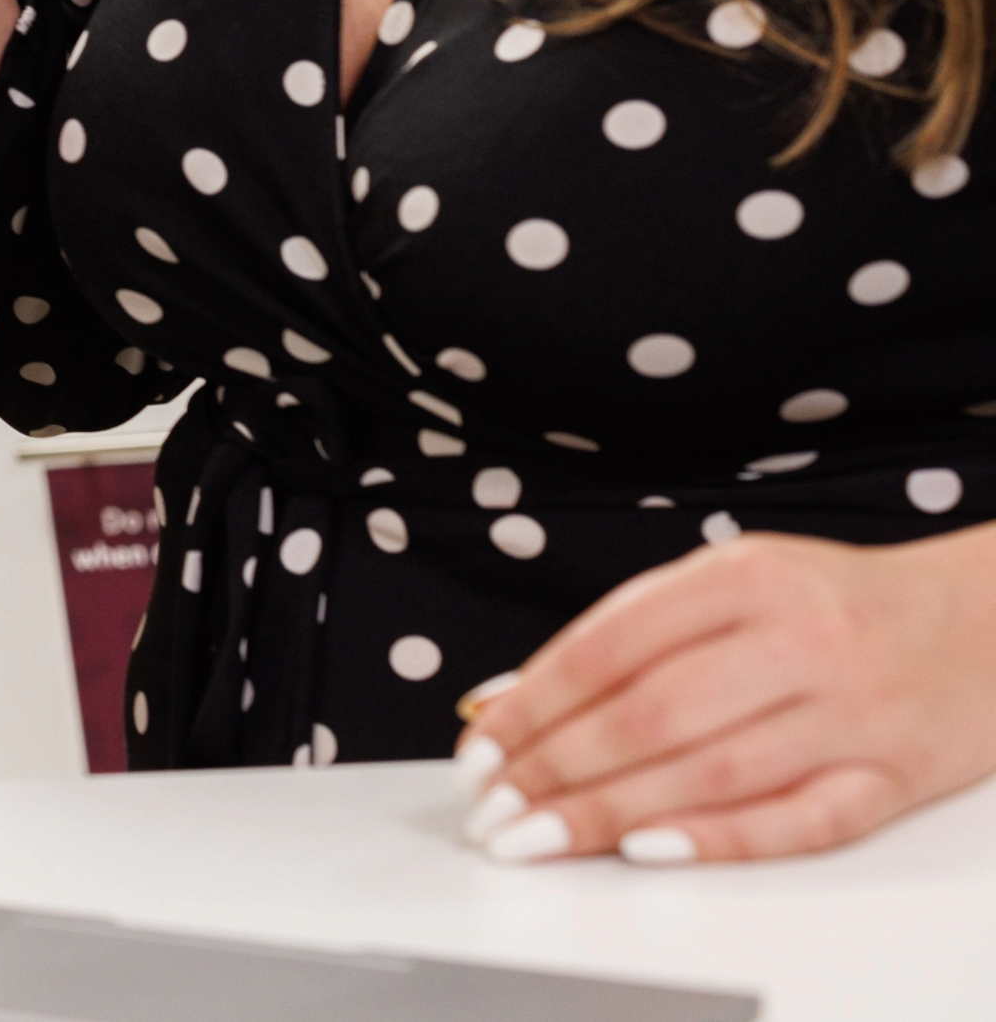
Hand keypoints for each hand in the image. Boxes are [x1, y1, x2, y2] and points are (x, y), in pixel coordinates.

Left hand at [450, 523, 995, 863]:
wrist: (989, 623)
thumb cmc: (837, 605)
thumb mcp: (733, 586)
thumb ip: (629, 634)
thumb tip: (509, 698)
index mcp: (747, 576)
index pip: (613, 645)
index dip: (535, 702)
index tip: (480, 745)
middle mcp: (800, 640)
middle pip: (654, 714)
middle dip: (558, 767)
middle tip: (494, 808)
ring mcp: (852, 712)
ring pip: (713, 772)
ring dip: (611, 813)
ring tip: (539, 837)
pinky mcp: (895, 777)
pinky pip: (801, 820)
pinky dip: (720, 840)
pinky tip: (649, 850)